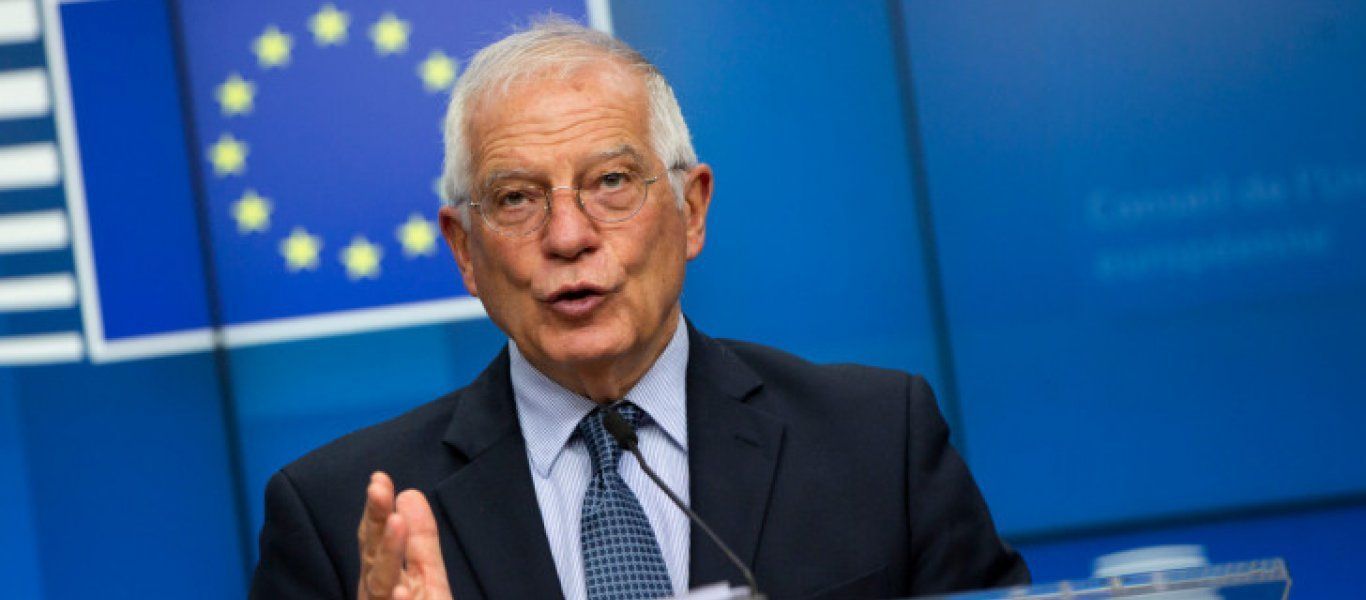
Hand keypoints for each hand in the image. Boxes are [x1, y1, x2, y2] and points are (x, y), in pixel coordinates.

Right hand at [358, 472, 453, 599]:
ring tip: (396, 522)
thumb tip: (409, 493)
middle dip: (376, 521)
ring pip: (380, 583)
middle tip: (378, 489)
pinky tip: (402, 590)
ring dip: (388, 551)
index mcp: (382, 576)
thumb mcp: (425, 573)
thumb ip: (419, 538)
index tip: (379, 478)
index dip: (378, 509)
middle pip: (373, 554)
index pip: (376, 537)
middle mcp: (377, 593)